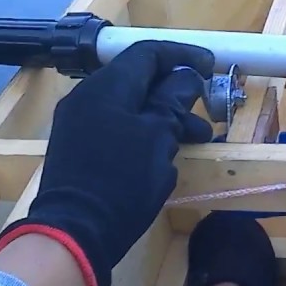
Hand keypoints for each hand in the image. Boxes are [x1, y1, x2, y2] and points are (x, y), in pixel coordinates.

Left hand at [0, 41, 214, 285]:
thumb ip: (173, 99)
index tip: (211, 67)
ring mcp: (78, 122)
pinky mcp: (76, 147)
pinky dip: (144, 131)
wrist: (74, 232)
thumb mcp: (159, 137)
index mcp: (106, 86)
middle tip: (206, 109)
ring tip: (196, 139)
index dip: (183, 56)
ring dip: (164, 116)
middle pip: (138, 79)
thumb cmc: (122, 181)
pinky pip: (116, 126)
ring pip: (130, 105)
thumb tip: (185, 76)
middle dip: (176, 92)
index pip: (148, 53)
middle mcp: (87, 96)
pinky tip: (165, 153)